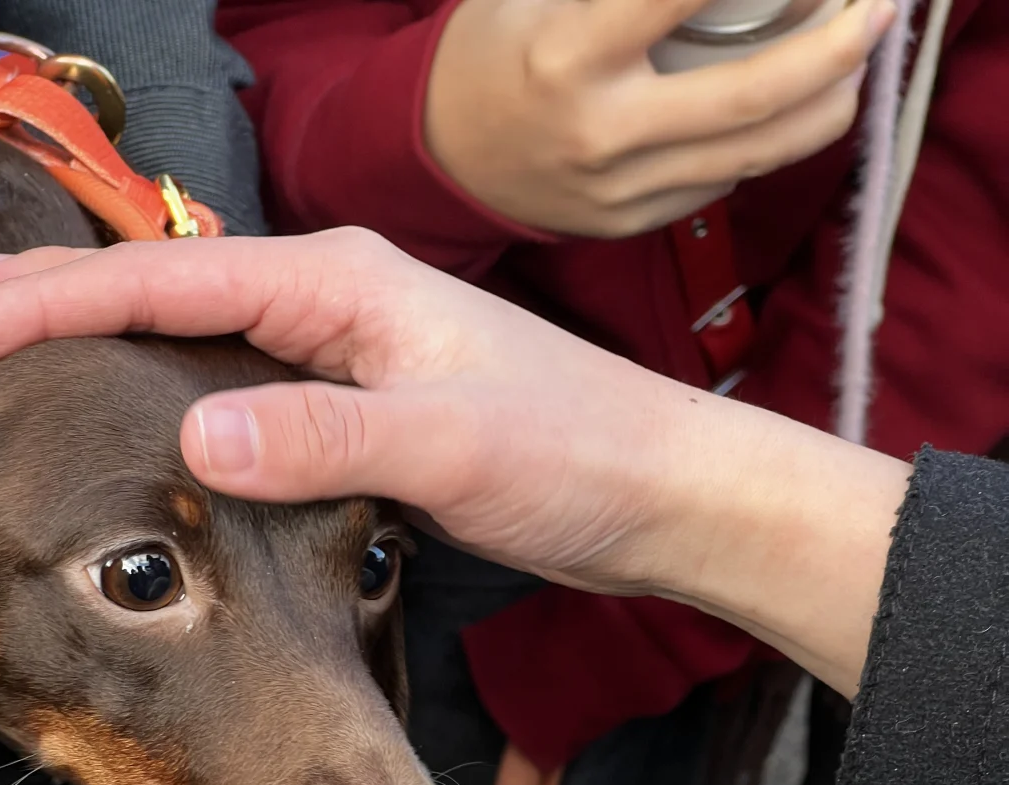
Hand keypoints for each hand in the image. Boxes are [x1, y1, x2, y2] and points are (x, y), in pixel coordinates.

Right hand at [0, 233, 722, 596]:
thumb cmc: (574, 454)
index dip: (47, 307)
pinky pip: (247, 396)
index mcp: (339, 285)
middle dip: (54, 309)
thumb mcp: (445, 445)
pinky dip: (178, 404)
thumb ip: (321, 437)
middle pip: (164, 294)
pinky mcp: (365, 412)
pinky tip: (150, 427)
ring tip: (20, 363)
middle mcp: (334, 304)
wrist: (656, 493)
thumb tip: (193, 436)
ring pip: (200, 343)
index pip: (161, 281)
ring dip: (110, 353)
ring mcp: (348, 357)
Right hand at [424, 0, 895, 235]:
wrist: (444, 157)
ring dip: (826, 103)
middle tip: (879, 6)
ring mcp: (620, 190)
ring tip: (858, 59)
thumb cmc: (493, 49)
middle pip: (751, 97)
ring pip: (753, 153)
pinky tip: (801, 104)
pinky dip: (774, 140)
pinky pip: (723, 181)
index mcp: (571, 54)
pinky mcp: (632, 223)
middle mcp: (602, 132)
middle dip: (835, 47)